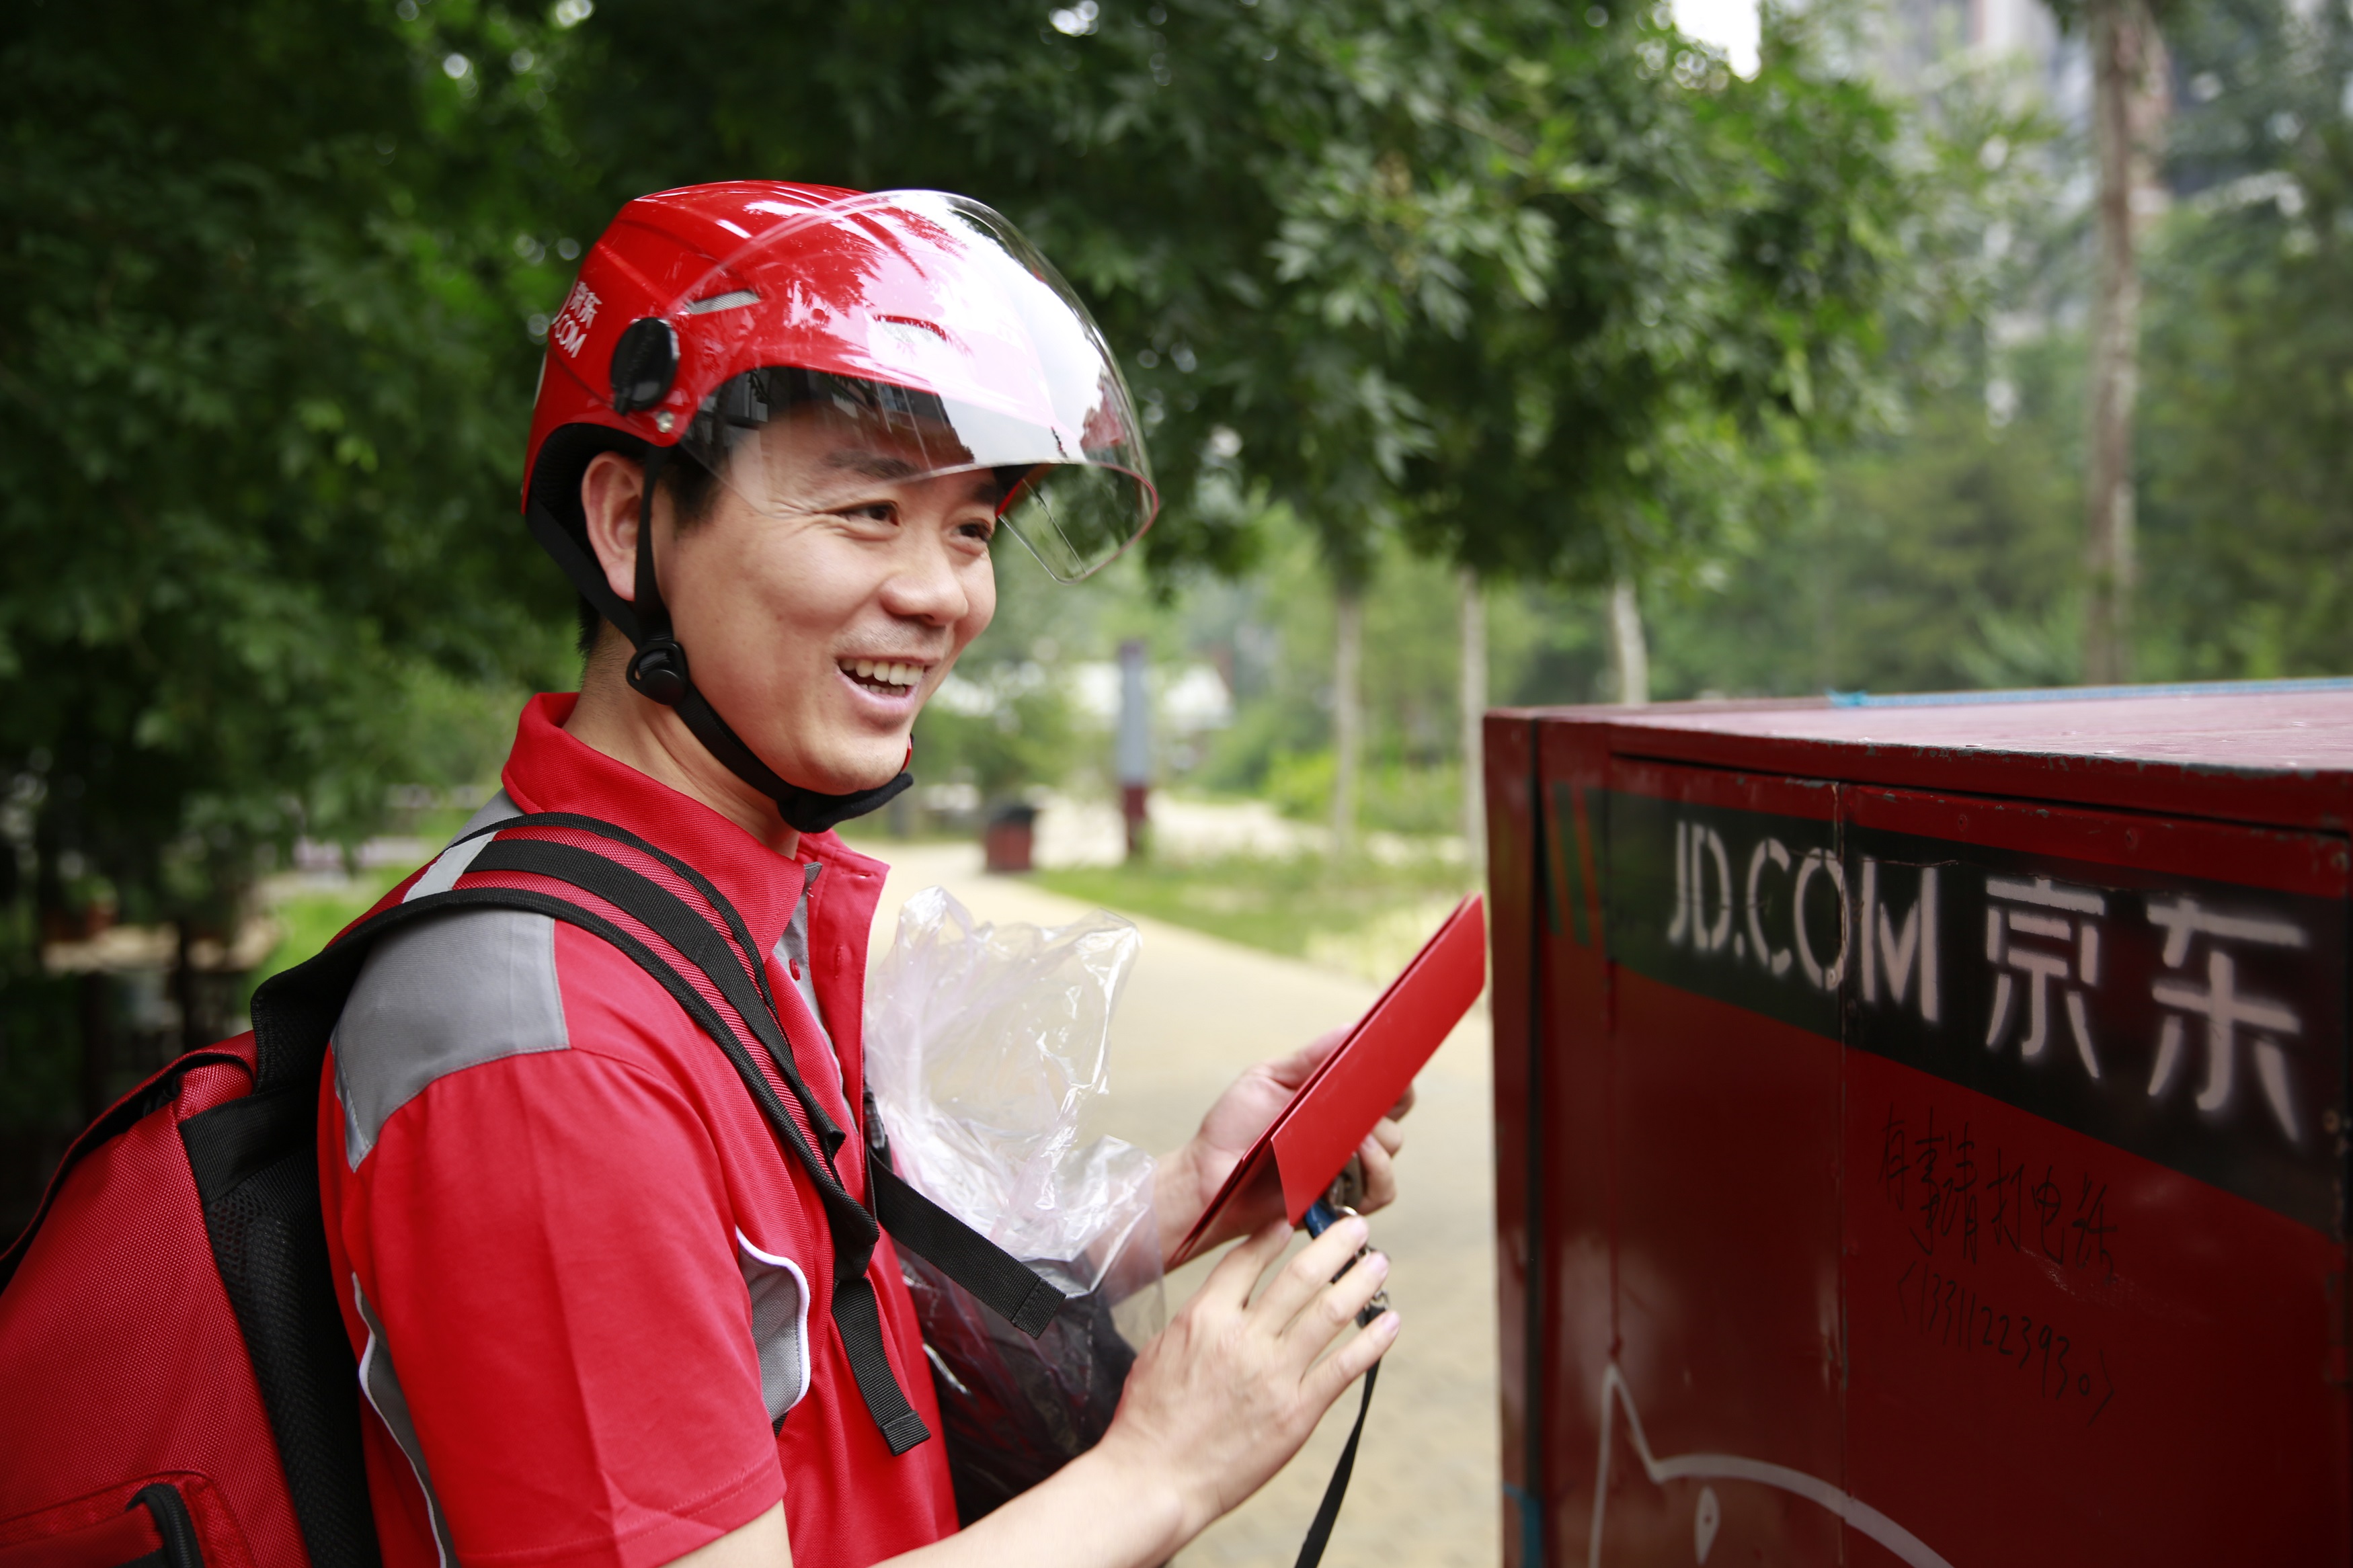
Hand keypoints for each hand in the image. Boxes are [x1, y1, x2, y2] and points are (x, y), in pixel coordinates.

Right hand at [1092, 1220, 1400, 1547]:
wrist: (1155, 1479)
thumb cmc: (1149, 1419)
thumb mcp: (1160, 1349)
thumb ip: (1198, 1318)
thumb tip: (1223, 1298)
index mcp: (1205, 1318)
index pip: (1248, 1259)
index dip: (1275, 1234)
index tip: (1294, 1221)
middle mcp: (1244, 1339)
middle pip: (1301, 1276)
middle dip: (1334, 1245)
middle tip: (1356, 1226)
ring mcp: (1275, 1376)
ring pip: (1330, 1314)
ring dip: (1360, 1282)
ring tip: (1378, 1263)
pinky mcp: (1297, 1413)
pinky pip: (1344, 1368)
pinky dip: (1371, 1341)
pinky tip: (1388, 1322)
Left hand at [1157, 1029, 1416, 1265]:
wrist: (1207, 1174)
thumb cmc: (1234, 1126)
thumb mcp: (1268, 1079)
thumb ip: (1310, 1058)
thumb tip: (1354, 1028)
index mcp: (1336, 1105)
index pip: (1384, 1089)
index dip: (1395, 1076)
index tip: (1391, 1063)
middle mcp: (1349, 1136)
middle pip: (1393, 1114)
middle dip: (1385, 1102)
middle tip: (1365, 1096)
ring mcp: (1348, 1169)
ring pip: (1391, 1148)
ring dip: (1378, 1136)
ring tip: (1354, 1132)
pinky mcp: (1341, 1202)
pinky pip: (1381, 1191)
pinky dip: (1377, 1172)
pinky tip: (1353, 1158)